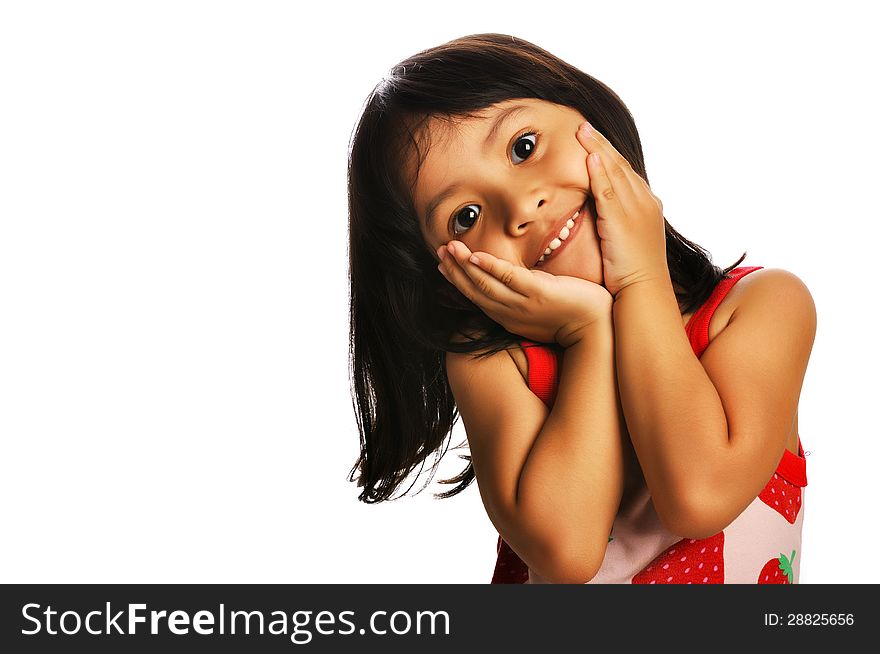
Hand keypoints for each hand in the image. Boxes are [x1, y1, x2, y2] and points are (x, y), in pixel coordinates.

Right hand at [436, 240, 612, 347]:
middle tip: (439, 252)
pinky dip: (489, 267)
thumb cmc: (572, 315)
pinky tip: (475, 256)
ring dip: (464, 265)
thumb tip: (514, 279)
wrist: (597, 328)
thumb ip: (523, 294)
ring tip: (449, 248)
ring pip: (486, 284)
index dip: (457, 280)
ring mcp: (523, 305)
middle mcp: (511, 313)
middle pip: (475, 291)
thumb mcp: (539, 306)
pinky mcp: (539, 294)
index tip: (443, 265)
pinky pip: (509, 279)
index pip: (476, 296)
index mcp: (509, 317)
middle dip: (454, 271)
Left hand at [576, 121, 668, 297]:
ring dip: (597, 149)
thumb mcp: (627, 243)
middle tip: (584, 126)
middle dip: (601, 144)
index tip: (593, 141)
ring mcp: (635, 208)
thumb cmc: (634, 275)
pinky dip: (599, 170)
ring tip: (582, 131)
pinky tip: (588, 155)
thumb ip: (617, 225)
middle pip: (620, 165)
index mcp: (647, 206)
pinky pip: (608, 189)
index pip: (625, 174)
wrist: (644, 291)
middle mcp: (644, 202)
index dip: (608, 156)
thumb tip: (603, 219)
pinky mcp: (622, 219)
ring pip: (614, 172)